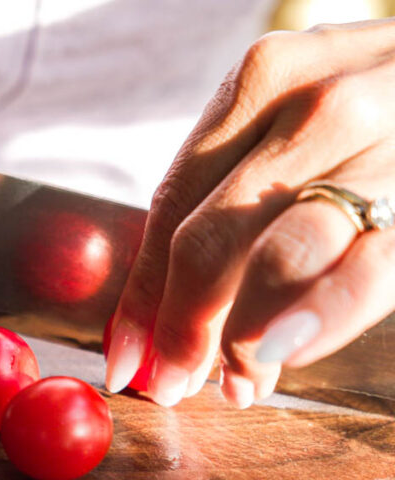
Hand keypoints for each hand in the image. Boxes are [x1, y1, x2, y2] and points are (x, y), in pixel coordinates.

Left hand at [105, 20, 394, 407]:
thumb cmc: (376, 123)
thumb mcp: (300, 123)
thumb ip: (234, 194)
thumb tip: (164, 314)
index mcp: (262, 82)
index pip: (170, 204)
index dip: (139, 294)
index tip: (121, 357)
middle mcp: (317, 106)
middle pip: (208, 237)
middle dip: (179, 327)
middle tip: (171, 384)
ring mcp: (381, 148)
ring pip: (277, 257)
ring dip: (241, 338)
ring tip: (235, 384)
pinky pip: (362, 271)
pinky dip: (312, 320)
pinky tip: (279, 355)